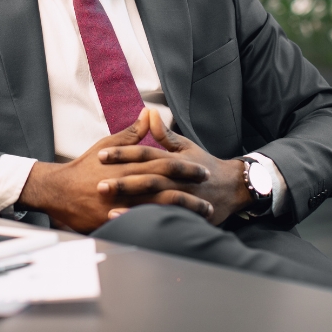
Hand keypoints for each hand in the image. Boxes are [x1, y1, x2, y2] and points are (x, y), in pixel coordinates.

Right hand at [16, 109, 213, 232]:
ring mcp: (124, 204)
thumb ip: (132, 132)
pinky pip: (145, 225)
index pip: (165, 163)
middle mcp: (130, 184)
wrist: (59, 190)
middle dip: (191, 192)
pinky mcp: (117, 220)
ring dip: (184, 211)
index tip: (203, 170)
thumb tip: (148, 112)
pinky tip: (179, 229)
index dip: (186, 167)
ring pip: (161, 208)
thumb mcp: (108, 143)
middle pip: (168, 187)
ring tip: (203, 215)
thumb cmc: (85, 165)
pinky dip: (163, 226)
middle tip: (211, 196)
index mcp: (130, 163)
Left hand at [97, 109, 252, 224]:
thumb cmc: (204, 164)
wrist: (233, 187)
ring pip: (153, 197)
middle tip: (98, 182)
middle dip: (122, 179)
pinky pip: (161, 215)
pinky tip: (123, 218)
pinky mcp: (184, 212)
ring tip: (106, 202)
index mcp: (174, 158)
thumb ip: (164, 134)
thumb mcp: (185, 146)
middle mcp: (177, 177)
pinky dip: (142, 217)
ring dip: (130, 200)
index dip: (123, 153)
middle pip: (146, 176)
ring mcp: (181, 195)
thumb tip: (149, 112)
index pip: (145, 152)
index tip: (101, 155)